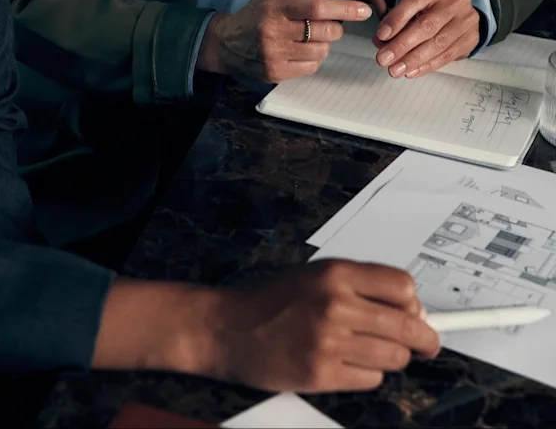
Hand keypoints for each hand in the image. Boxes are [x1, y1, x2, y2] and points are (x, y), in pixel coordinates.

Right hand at [195, 260, 438, 392]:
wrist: (227, 327)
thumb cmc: (269, 301)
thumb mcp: (313, 276)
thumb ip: (358, 286)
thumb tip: (410, 309)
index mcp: (333, 274)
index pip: (402, 287)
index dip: (415, 304)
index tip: (419, 315)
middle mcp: (334, 304)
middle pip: (409, 326)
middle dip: (424, 340)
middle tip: (426, 344)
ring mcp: (329, 340)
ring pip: (394, 357)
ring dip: (389, 358)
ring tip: (365, 350)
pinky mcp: (323, 373)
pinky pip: (371, 379)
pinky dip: (364, 375)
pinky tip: (344, 363)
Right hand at [196, 0, 372, 81]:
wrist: (226, 43)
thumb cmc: (256, 14)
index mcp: (276, 6)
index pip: (317, 6)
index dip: (344, 8)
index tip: (363, 10)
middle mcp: (274, 30)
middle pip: (325, 31)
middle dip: (334, 28)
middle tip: (326, 24)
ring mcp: (274, 53)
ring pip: (321, 51)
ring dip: (322, 44)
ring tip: (308, 38)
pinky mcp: (275, 72)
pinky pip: (311, 68)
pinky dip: (313, 60)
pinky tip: (300, 52)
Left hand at [373, 0, 479, 77]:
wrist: (461, 8)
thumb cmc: (430, 5)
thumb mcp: (413, 3)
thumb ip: (396, 19)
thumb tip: (380, 41)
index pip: (414, 1)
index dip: (396, 20)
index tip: (381, 36)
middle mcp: (456, 1)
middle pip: (427, 26)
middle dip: (402, 45)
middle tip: (383, 59)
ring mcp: (467, 21)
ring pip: (438, 44)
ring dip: (412, 60)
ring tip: (394, 70)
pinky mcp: (472, 39)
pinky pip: (447, 56)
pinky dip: (426, 66)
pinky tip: (411, 71)